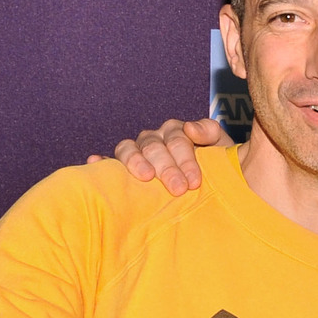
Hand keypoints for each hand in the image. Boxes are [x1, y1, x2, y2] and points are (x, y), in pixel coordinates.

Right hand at [83, 117, 225, 194]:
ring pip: (129, 148)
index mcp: (176, 132)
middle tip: (178, 189)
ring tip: (144, 176)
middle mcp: (154, 139)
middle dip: (167, 168)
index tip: (194, 181)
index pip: (177, 139)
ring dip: (135, 162)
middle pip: (154, 147)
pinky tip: (95, 162)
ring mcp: (137, 152)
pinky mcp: (122, 167)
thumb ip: (211, 133)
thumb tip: (189, 128)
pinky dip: (101, 161)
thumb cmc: (215, 169)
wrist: (211, 186)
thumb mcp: (222, 149)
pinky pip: (108, 161)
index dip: (186, 159)